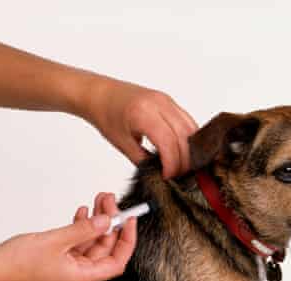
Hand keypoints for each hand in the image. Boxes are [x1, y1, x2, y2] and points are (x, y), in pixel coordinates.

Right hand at [0, 193, 135, 280]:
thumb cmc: (17, 263)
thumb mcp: (55, 241)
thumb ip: (83, 230)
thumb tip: (107, 221)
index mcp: (81, 276)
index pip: (116, 261)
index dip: (126, 239)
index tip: (129, 218)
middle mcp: (77, 274)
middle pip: (104, 248)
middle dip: (110, 222)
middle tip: (109, 199)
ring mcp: (65, 267)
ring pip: (90, 243)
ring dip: (96, 222)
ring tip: (98, 199)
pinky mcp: (54, 259)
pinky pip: (75, 243)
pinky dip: (80, 227)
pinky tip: (81, 212)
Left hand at [80, 77, 197, 178]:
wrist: (101, 94)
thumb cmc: (106, 115)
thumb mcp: (121, 143)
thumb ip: (141, 160)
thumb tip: (158, 173)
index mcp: (144, 114)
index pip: (168, 142)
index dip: (172, 163)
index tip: (168, 177)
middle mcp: (159, 103)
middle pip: (184, 136)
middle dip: (184, 159)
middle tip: (178, 176)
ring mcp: (166, 100)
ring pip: (190, 128)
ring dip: (189, 149)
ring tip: (181, 166)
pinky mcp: (169, 101)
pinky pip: (186, 120)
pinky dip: (188, 138)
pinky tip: (182, 151)